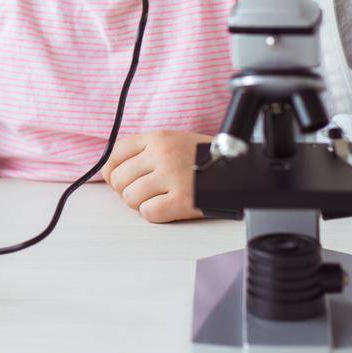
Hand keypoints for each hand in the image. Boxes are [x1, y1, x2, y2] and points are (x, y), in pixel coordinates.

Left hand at [99, 130, 213, 222]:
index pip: (115, 154)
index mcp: (159, 138)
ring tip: (158, 199)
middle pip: (119, 179)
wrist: (240, 170)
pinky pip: (149, 213)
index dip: (112, 172)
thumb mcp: (174, 141)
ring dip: (141, 203)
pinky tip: (168, 207)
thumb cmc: (205, 159)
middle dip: (127, 190)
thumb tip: (111, 172)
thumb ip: (145, 151)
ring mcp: (173, 177)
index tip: (118, 180)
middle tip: (143, 193)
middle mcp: (162, 154)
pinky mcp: (182, 200)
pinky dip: (155, 214)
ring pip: (131, 198)